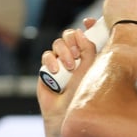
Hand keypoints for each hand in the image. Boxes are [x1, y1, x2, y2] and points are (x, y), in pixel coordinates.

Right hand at [38, 19, 99, 135]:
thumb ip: (88, 50)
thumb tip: (81, 31)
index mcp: (87, 56)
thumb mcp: (90, 70)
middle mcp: (73, 57)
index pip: (86, 36)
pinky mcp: (46, 69)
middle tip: (77, 54)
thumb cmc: (82, 95)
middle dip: (73, 40)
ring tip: (70, 67)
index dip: (87, 27)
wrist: (66, 114)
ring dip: (64, 51)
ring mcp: (59, 62)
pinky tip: (56, 70)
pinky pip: (47, 55)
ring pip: (58, 43)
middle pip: (70, 36)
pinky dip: (51, 60)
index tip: (88, 23)